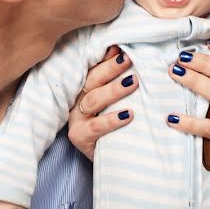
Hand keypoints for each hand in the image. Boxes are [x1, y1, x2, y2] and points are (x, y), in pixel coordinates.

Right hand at [68, 45, 136, 160]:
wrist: (112, 161)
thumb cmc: (116, 127)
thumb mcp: (117, 102)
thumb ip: (120, 81)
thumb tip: (131, 55)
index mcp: (84, 88)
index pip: (94, 68)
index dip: (106, 57)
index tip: (121, 46)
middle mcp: (77, 100)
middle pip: (93, 80)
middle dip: (111, 68)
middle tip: (129, 58)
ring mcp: (76, 119)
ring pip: (94, 100)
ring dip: (114, 90)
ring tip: (133, 82)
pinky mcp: (79, 137)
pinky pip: (96, 126)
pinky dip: (112, 119)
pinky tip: (129, 115)